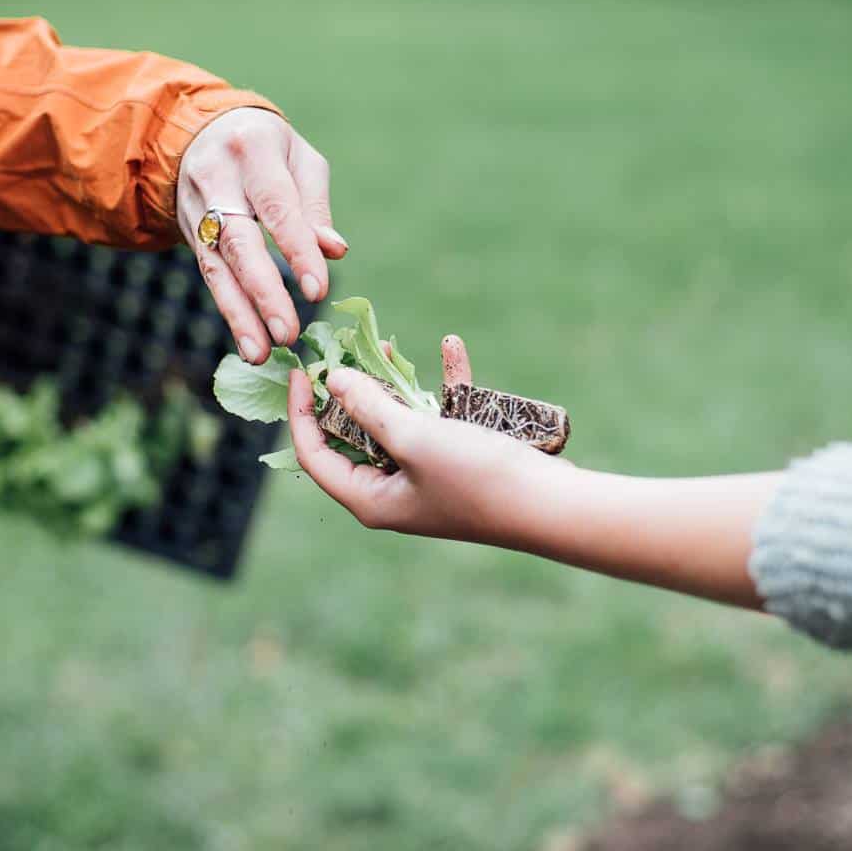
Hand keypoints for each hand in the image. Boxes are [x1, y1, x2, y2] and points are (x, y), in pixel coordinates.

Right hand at [177, 108, 347, 363]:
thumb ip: (314, 205)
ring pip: (217, 267)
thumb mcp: (298, 158)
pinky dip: (231, 312)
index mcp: (253, 151)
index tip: (317, 291)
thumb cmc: (266, 147)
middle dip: (263, 291)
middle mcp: (217, 180)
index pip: (277, 207)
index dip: (296, 250)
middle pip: (239, 242)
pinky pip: (210, 277)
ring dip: (239, 314)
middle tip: (287, 333)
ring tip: (260, 354)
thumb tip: (334, 252)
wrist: (199, 131)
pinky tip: (248, 343)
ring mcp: (196, 209)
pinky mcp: (189, 234)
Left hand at [287, 336, 568, 544]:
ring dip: (393, 384)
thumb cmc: (475, 478)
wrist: (550, 505)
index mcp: (370, 499)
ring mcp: (428, 475)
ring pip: (396, 422)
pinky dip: (444, 386)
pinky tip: (451, 347)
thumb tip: (333, 381)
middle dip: (349, 391)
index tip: (304, 370)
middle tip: (344, 350)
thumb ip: (370, 407)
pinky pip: (441, 418)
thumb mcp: (414, 438)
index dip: (301, 413)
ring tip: (387, 345)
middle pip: (354, 435)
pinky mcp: (460, 459)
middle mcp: (393, 491)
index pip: (315, 454)